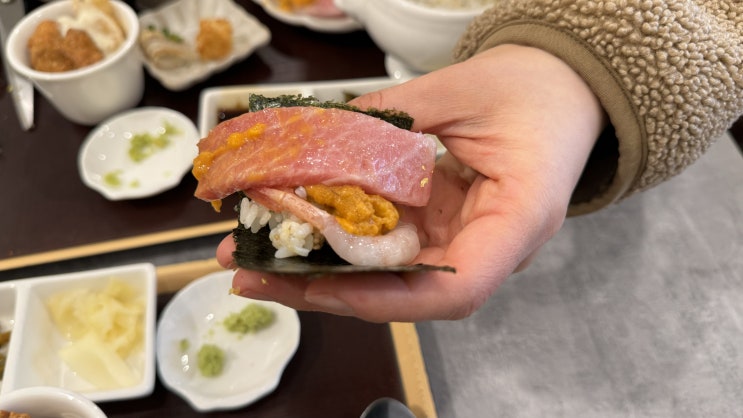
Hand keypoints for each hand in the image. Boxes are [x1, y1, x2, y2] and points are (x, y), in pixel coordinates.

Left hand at [217, 44, 604, 321]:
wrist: (562, 91)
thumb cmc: (532, 89)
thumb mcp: (461, 90)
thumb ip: (391, 117)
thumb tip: (314, 139)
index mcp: (517, 220)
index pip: (456, 289)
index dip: (384, 298)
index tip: (321, 283)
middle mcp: (488, 247)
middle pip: (407, 293)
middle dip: (325, 289)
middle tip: (251, 276)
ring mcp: (461, 239)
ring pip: (388, 275)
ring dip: (319, 269)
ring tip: (251, 257)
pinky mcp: (441, 226)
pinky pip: (388, 244)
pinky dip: (340, 239)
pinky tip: (292, 227)